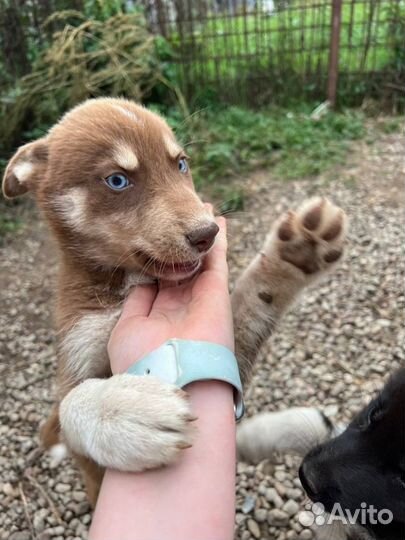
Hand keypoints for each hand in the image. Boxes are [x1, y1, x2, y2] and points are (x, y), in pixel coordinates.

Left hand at [108, 217, 232, 373]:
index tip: (155, 238)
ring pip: (201, 260)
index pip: (157, 278)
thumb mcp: (127, 328)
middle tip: (180, 218)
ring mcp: (198, 297)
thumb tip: (141, 279)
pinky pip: (218, 261)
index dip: (157, 257)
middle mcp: (179, 304)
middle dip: (180, 244)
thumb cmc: (142, 360)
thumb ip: (136, 301)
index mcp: (156, 314)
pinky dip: (219, 242)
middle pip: (180, 266)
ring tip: (202, 211)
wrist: (172, 381)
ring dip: (200, 238)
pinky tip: (218, 222)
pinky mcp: (216, 292)